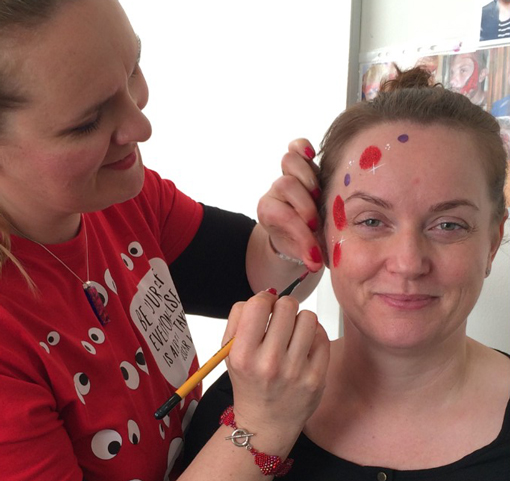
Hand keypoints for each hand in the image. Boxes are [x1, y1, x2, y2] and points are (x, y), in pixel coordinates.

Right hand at [223, 290, 329, 446]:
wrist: (265, 423)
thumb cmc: (249, 381)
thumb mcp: (229, 351)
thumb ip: (240, 317)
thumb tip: (267, 293)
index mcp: (243, 354)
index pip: (258, 304)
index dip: (264, 299)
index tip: (266, 305)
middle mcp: (269, 363)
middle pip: (287, 306)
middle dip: (283, 307)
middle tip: (281, 319)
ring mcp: (295, 371)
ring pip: (308, 317)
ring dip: (300, 320)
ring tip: (293, 333)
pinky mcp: (316, 378)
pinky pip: (322, 336)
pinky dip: (314, 335)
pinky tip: (304, 345)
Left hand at [257, 138, 322, 271]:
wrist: (301, 233)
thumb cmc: (304, 243)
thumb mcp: (305, 252)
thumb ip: (308, 253)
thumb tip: (314, 261)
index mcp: (269, 213)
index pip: (283, 216)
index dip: (300, 230)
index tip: (313, 248)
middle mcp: (275, 193)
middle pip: (287, 185)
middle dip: (305, 204)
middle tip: (317, 220)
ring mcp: (287, 176)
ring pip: (290, 162)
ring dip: (309, 177)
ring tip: (319, 194)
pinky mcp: (300, 166)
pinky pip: (296, 147)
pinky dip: (304, 148)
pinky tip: (313, 155)